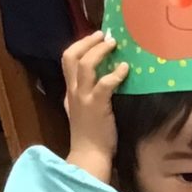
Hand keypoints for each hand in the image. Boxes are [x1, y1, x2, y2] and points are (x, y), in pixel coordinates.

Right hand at [62, 33, 125, 181]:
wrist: (89, 156)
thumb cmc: (91, 137)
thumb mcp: (83, 113)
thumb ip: (87, 97)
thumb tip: (103, 83)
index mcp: (70, 92)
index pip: (68, 61)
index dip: (80, 47)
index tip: (94, 40)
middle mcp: (73, 91)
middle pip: (71, 56)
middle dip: (86, 42)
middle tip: (103, 36)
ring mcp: (83, 98)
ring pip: (85, 64)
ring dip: (99, 51)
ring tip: (113, 44)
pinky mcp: (96, 106)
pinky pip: (104, 83)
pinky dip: (115, 74)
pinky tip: (124, 68)